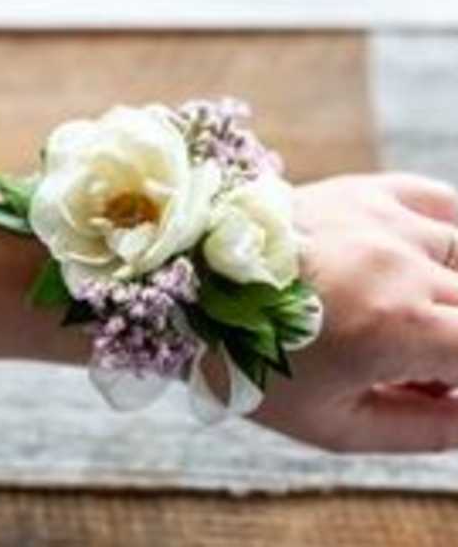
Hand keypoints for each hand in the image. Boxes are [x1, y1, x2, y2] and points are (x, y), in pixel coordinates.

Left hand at [252, 172, 457, 451]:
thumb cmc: (250, 361)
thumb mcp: (330, 423)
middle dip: (454, 345)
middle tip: (416, 367)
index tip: (439, 388)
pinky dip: (449, 235)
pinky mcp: (362, 194)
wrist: (192, 288)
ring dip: (451, 298)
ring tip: (409, 320)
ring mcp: (384, 221)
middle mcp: (404, 265)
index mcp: (401, 328)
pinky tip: (426, 263)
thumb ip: (420, 430)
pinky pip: (438, 203)